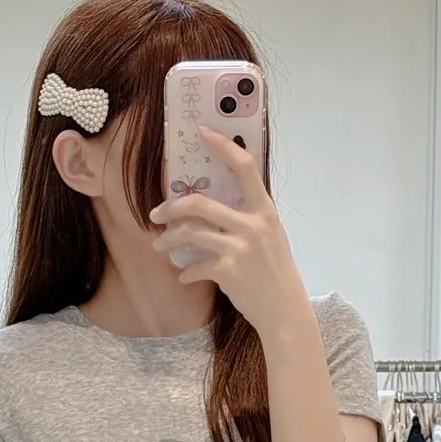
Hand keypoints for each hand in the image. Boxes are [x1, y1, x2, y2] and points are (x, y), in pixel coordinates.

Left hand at [150, 126, 309, 338]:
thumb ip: (248, 218)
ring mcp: (239, 247)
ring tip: (159, 246)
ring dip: (167, 240)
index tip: (201, 132)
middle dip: (170, 207)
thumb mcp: (270, 236)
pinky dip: (186, 273)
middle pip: (199, 203)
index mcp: (264, 210)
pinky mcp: (228, 271)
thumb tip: (214, 208)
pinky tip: (184, 276)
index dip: (222, 145)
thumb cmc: (275, 272)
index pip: (244, 167)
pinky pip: (195, 267)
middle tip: (156, 214)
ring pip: (189, 233)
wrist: (284, 309)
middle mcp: (252, 224)